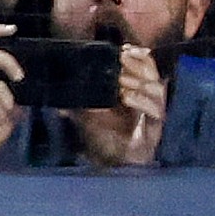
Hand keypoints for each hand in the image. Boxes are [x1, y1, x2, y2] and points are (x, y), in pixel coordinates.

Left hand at [72, 40, 167, 167]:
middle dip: (137, 64)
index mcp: (138, 93)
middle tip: (121, 59)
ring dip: (138, 81)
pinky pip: (155, 110)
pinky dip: (141, 101)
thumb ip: (76, 108)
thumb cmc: (104, 141)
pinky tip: (126, 97)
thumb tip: (58, 102)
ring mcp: (154, 114)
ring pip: (156, 88)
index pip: (145, 67)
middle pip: (152, 73)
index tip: (123, 49)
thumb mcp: (86, 120)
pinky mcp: (156, 128)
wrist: (113, 166)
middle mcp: (149, 101)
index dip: (137, 56)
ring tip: (121, 79)